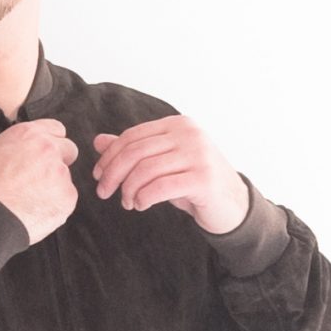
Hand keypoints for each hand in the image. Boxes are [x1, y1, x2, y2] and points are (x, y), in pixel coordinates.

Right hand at [0, 119, 78, 244]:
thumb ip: (22, 145)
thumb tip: (31, 150)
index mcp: (29, 134)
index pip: (57, 129)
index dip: (52, 143)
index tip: (47, 155)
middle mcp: (48, 148)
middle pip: (69, 150)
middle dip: (60, 163)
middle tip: (42, 179)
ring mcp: (60, 172)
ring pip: (66, 178)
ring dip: (55, 188)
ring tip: (31, 200)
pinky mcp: (68, 195)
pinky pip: (67, 199)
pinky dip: (56, 206)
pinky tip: (37, 210)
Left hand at [90, 118, 250, 233]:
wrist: (232, 205)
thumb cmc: (194, 184)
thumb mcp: (162, 164)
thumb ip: (134, 151)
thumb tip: (99, 142)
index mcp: (177, 125)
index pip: (133, 136)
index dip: (110, 156)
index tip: (98, 175)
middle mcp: (189, 134)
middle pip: (136, 152)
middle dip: (113, 174)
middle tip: (104, 193)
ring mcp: (198, 155)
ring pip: (146, 170)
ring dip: (129, 190)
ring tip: (128, 203)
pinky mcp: (203, 178)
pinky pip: (160, 187)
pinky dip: (144, 198)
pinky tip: (141, 205)